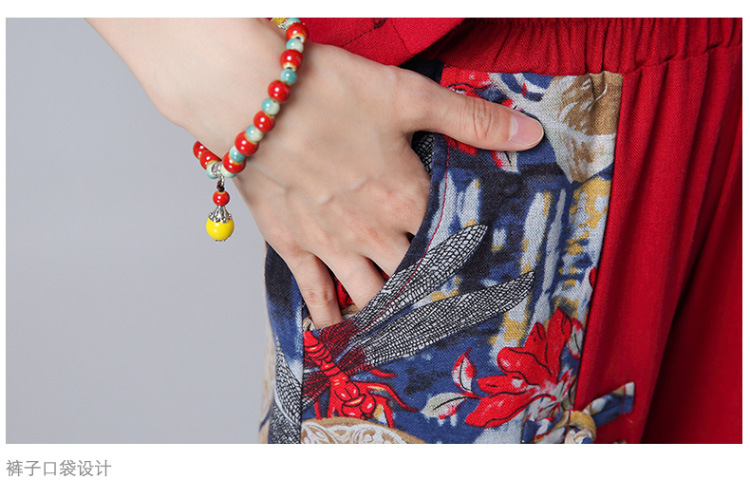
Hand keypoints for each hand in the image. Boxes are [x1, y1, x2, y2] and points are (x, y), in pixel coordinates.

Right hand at [89, 18, 543, 329]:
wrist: (250, 96)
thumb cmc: (328, 91)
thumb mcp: (409, 95)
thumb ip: (470, 118)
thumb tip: (530, 132)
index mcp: (406, 197)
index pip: (452, 246)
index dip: (473, 265)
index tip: (489, 284)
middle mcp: (373, 232)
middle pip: (416, 281)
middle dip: (436, 298)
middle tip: (453, 314)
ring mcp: (330, 244)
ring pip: (371, 299)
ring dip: (390, 315)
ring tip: (405, 328)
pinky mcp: (291, 245)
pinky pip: (315, 296)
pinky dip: (330, 319)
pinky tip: (339, 331)